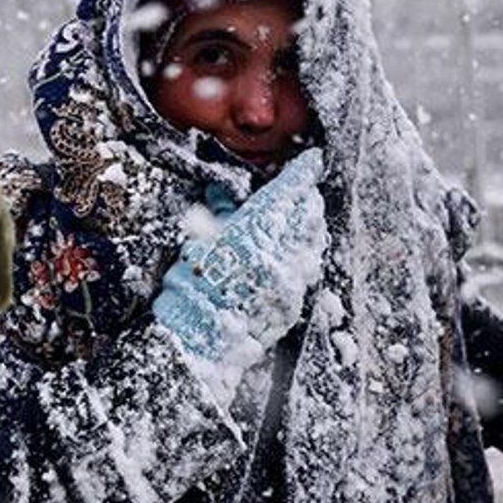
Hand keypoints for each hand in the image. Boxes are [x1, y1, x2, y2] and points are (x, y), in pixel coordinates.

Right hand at [153, 148, 327, 374]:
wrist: (197, 341)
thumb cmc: (190, 288)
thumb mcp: (199, 240)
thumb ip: (222, 214)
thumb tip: (226, 196)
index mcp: (254, 231)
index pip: (289, 192)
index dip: (302, 173)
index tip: (311, 161)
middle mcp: (280, 254)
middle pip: (308, 215)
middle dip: (306, 199)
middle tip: (300, 190)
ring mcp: (291, 280)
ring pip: (312, 241)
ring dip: (307, 227)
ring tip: (298, 219)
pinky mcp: (293, 302)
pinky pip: (305, 269)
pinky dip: (301, 256)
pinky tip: (289, 254)